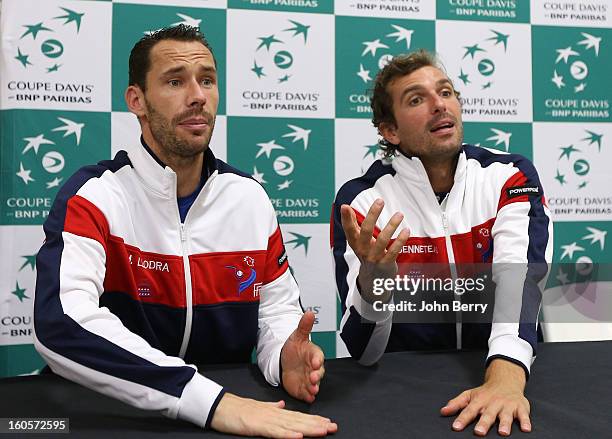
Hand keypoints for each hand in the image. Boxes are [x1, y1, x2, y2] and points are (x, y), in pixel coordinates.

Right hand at [211, 392, 336, 437]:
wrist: (223, 407)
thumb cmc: (239, 410)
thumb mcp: (259, 408)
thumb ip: (272, 407)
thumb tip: (282, 405)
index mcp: (276, 412)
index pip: (299, 417)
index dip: (314, 420)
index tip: (327, 422)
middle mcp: (275, 414)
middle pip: (300, 421)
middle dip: (317, 424)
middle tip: (333, 427)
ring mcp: (268, 420)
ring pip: (292, 426)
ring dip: (309, 429)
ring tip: (323, 431)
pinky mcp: (259, 426)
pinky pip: (276, 432)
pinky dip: (288, 435)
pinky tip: (299, 437)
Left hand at [281, 311, 324, 402]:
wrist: (286, 361)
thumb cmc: (295, 349)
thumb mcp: (297, 336)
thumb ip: (304, 326)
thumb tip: (309, 312)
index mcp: (314, 355)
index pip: (318, 357)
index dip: (317, 360)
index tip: (316, 362)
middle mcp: (313, 368)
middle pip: (318, 373)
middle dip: (316, 376)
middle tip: (313, 378)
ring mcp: (308, 379)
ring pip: (314, 385)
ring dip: (313, 388)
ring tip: (312, 390)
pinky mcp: (303, 389)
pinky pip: (307, 394)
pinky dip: (308, 396)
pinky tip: (307, 397)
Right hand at [340, 199, 409, 301]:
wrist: (373, 279)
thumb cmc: (367, 254)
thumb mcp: (357, 241)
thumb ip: (352, 224)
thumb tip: (344, 206)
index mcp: (355, 243)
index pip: (349, 229)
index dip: (346, 218)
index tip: (345, 206)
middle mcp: (363, 250)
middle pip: (365, 231)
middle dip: (372, 215)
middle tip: (380, 201)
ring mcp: (374, 257)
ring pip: (382, 240)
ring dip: (391, 225)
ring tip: (399, 214)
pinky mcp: (386, 264)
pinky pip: (393, 251)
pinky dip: (400, 240)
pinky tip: (406, 230)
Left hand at [440, 359, 529, 435]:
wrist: (506, 381)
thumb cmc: (486, 393)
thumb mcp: (469, 395)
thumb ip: (456, 404)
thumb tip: (442, 411)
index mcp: (480, 401)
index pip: (469, 411)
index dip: (462, 419)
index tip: (455, 427)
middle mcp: (493, 403)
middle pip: (488, 415)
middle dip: (483, 423)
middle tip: (479, 432)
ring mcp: (507, 405)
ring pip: (506, 416)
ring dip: (505, 423)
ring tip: (503, 432)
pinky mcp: (520, 407)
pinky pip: (524, 415)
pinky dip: (526, 421)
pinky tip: (526, 429)